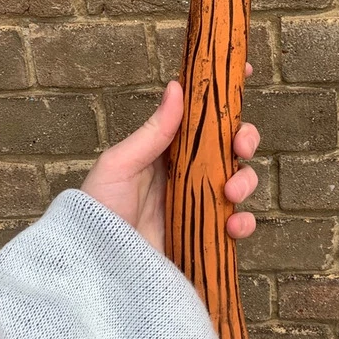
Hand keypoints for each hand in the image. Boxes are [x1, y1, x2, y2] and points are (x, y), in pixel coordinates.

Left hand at [81, 65, 260, 252]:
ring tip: (231, 193)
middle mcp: (186, 174)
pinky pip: (236, 226)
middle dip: (245, 139)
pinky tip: (233, 226)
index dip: (224, 95)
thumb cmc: (96, 211)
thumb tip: (177, 87)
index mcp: (166, 151)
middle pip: (229, 146)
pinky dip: (244, 223)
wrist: (93, 268)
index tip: (244, 70)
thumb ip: (152, 132)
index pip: (200, 116)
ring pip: (239, 181)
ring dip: (245, 180)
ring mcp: (198, 205)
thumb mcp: (119, 165)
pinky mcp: (205, 238)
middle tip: (241, 145)